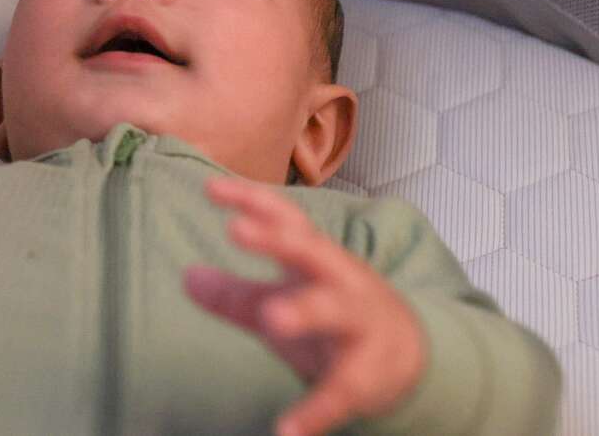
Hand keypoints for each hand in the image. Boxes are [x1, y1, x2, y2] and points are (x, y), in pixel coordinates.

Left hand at [184, 177, 425, 435]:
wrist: (411, 358)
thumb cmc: (336, 318)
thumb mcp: (287, 301)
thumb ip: (236, 294)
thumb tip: (187, 277)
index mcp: (319, 261)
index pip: (286, 222)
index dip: (251, 201)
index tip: (211, 188)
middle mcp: (342, 284)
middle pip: (314, 253)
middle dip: (279, 241)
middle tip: (238, 231)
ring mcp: (359, 326)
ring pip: (335, 313)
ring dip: (304, 311)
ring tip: (270, 319)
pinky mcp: (366, 376)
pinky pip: (340, 392)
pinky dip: (315, 412)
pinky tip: (286, 431)